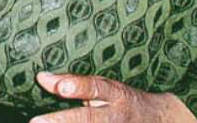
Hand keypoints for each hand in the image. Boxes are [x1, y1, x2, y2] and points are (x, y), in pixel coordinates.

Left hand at [32, 72, 196, 122]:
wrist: (161, 121)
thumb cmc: (121, 100)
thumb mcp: (104, 87)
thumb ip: (73, 84)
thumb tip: (41, 77)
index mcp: (114, 94)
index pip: (95, 88)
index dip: (78, 87)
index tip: (61, 88)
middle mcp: (116, 115)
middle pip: (88, 118)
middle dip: (62, 121)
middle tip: (35, 122)